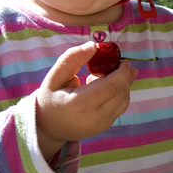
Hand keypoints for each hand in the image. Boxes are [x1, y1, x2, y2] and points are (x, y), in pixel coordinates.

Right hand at [35, 42, 137, 159]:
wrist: (48, 127)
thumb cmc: (51, 98)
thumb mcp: (55, 76)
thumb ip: (72, 58)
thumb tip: (93, 45)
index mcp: (80, 104)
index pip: (111, 87)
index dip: (122, 72)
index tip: (124, 60)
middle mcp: (94, 118)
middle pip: (121, 93)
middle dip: (124, 76)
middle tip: (118, 64)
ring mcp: (102, 125)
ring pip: (124, 101)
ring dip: (123, 84)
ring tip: (107, 75)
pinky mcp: (106, 126)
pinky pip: (120, 107)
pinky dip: (119, 94)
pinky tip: (105, 87)